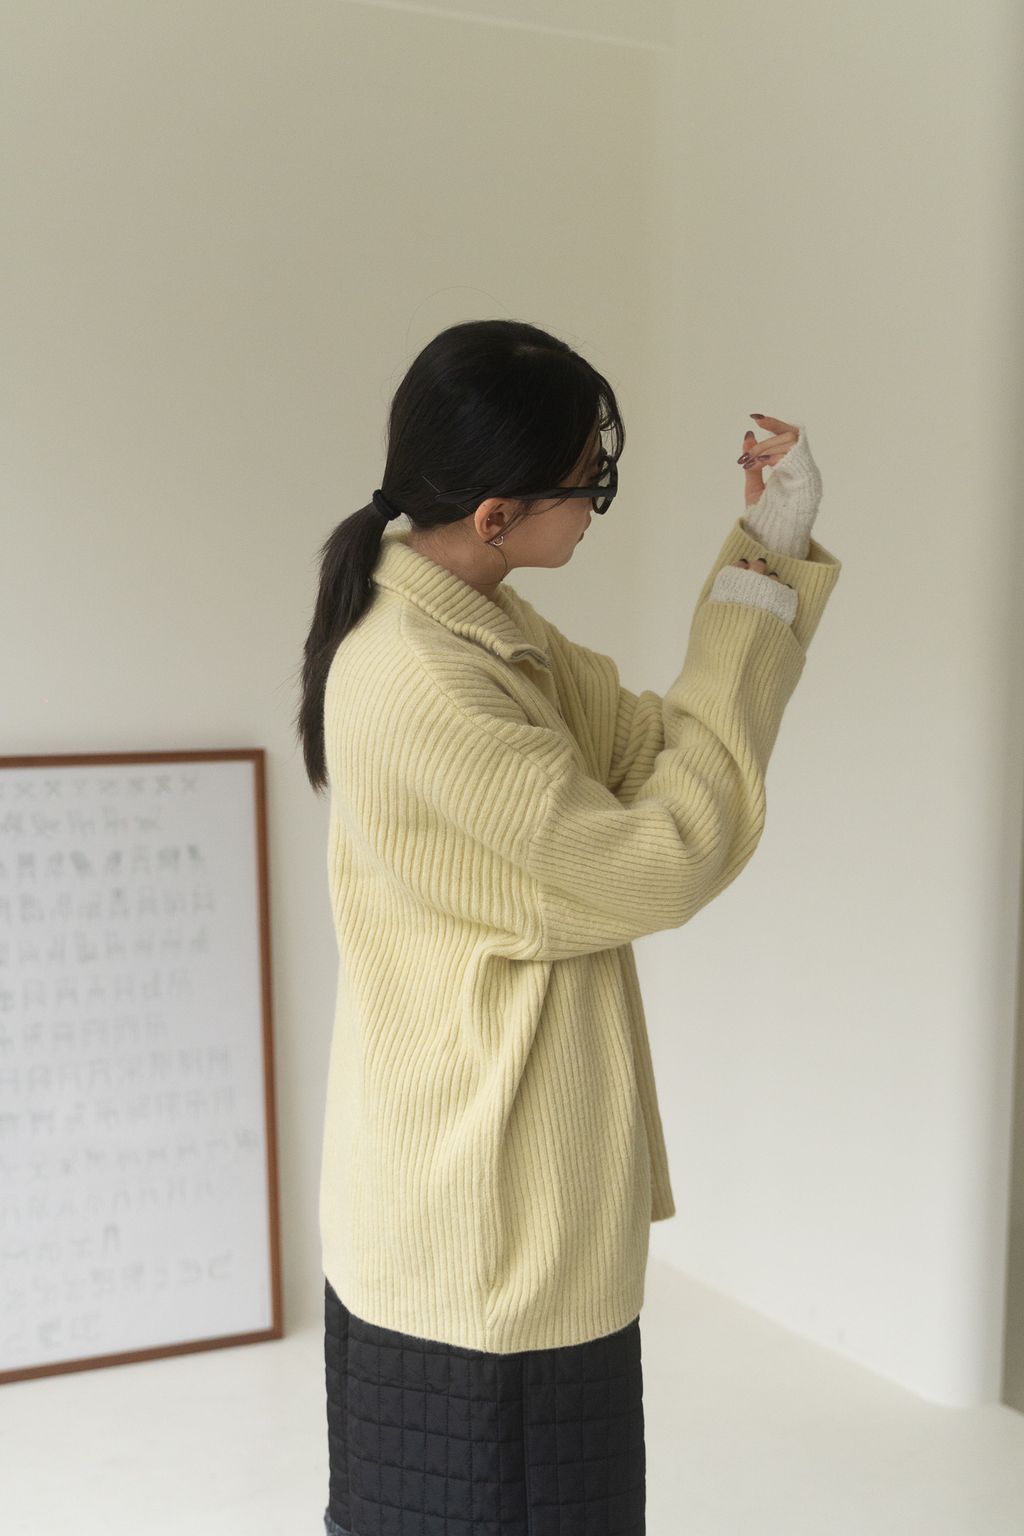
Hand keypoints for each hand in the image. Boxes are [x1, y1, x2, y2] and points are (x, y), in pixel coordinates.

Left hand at [730, 413, 803, 582]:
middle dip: (766, 442)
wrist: (771, 539)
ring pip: (790, 442)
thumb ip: (752, 465)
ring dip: (768, 447)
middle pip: (789, 437)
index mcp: (791, 470)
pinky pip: (794, 453)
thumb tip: (747, 438)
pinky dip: (776, 453)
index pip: (789, 436)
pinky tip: (763, 462)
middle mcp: (801, 469)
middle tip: (750, 456)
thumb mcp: (754, 488)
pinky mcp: (805, 478)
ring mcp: (805, 473)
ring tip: (755, 462)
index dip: (774, 424)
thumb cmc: (765, 518)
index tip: (755, 418)